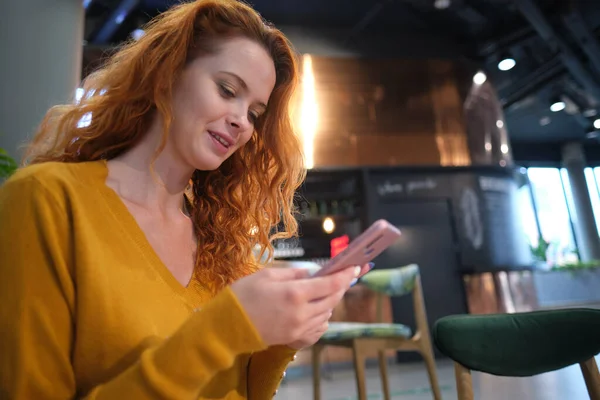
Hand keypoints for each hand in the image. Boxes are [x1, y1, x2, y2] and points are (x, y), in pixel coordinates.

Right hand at [230, 264, 361, 346]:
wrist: (228, 326)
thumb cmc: (243, 295)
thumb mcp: (267, 275)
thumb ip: (294, 273)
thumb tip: (312, 273)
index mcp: (295, 293)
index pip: (330, 284)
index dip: (345, 275)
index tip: (355, 267)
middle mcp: (302, 313)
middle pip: (332, 299)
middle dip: (341, 287)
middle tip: (345, 277)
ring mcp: (299, 329)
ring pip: (327, 315)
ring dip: (331, 302)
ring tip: (327, 291)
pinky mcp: (294, 339)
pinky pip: (318, 329)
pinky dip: (323, 319)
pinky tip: (318, 311)